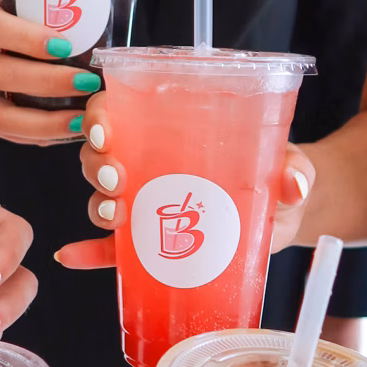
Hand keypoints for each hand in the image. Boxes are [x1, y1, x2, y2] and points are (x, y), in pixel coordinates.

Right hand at [0, 0, 100, 145]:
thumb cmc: (6, 17)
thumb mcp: (13, 0)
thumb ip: (38, 8)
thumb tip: (91, 17)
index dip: (25, 37)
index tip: (64, 45)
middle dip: (46, 81)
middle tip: (86, 81)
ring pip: (0, 114)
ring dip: (46, 119)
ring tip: (83, 116)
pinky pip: (10, 133)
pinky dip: (43, 133)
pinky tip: (72, 128)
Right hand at [54, 96, 317, 267]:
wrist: (283, 216)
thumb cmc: (277, 174)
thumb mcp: (289, 162)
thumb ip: (294, 167)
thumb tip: (293, 182)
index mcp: (173, 130)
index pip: (120, 110)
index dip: (101, 116)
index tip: (105, 130)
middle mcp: (149, 163)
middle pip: (100, 154)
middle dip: (98, 164)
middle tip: (118, 177)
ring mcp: (147, 204)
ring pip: (101, 197)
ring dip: (98, 204)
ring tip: (117, 214)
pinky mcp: (150, 243)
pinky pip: (111, 247)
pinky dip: (88, 252)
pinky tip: (72, 257)